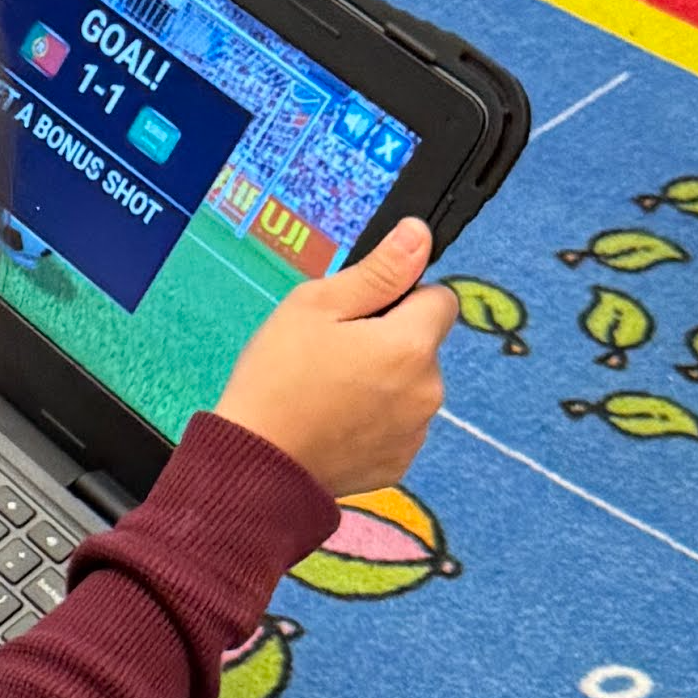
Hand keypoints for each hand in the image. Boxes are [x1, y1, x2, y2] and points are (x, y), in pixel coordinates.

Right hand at [210, 217, 452, 500]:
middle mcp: (428, 389)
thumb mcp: (315, 306)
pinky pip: (399, 425)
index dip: (401, 296)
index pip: (439, 298)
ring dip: (385, 381)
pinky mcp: (400, 463)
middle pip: (423, 345)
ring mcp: (416, 431)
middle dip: (389, 341)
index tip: (359, 313)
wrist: (257, 463)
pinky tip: (334, 422)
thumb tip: (420, 235)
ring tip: (328, 390)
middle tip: (331, 352)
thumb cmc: (278, 376)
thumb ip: (378, 271)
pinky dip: (375, 420)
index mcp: (410, 344)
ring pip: (411, 385)